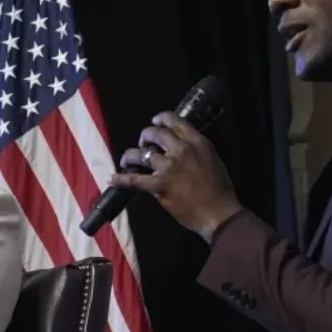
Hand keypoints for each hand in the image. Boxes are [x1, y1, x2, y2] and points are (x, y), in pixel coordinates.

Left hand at [110, 112, 243, 241]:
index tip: (155, 121)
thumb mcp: (212, 161)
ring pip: (140, 154)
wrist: (218, 212)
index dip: (161, 119)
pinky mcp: (159, 184)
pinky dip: (120, 180)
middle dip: (145, 136)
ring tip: (126, 160)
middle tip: (143, 143)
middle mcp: (182, 150)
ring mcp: (169, 166)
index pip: (176, 121)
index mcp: (197, 142)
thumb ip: (195, 152)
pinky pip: (134, 180)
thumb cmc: (219, 190)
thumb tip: (181, 151)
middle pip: (155, 133)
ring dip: (130, 156)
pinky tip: (112, 179)